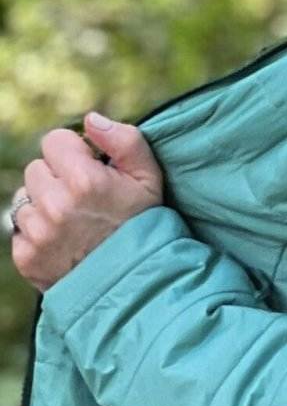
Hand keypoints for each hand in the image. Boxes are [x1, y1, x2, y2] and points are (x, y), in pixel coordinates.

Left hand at [9, 111, 164, 292]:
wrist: (137, 285)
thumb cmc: (143, 226)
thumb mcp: (150, 179)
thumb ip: (125, 140)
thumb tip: (90, 119)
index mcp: (84, 180)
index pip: (54, 140)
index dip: (73, 153)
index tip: (89, 171)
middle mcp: (55, 205)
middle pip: (36, 169)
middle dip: (56, 179)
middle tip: (83, 201)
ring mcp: (38, 233)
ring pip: (24, 199)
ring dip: (44, 207)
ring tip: (73, 225)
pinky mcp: (25, 257)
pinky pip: (18, 229)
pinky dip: (35, 234)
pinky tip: (62, 243)